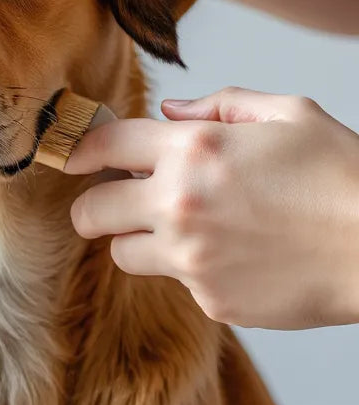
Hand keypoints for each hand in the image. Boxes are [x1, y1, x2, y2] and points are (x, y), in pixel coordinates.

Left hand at [65, 88, 358, 329]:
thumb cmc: (342, 176)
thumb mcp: (288, 115)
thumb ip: (220, 106)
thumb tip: (170, 111)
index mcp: (193, 151)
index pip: (103, 147)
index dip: (79, 151)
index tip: (73, 158)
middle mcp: (179, 205)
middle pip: (90, 212)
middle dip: (92, 208)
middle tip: (107, 206)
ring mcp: (191, 258)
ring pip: (122, 253)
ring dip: (137, 240)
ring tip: (178, 230)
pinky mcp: (210, 299)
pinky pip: (175, 282)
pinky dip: (190, 270)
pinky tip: (232, 256)